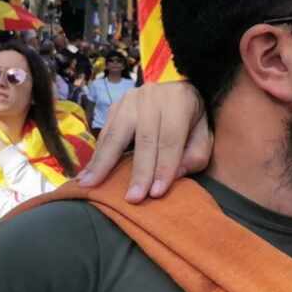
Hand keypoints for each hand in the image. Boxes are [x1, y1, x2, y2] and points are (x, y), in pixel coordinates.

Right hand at [76, 80, 209, 199]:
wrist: (178, 93)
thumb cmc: (191, 121)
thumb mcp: (204, 135)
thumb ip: (195, 155)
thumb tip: (174, 176)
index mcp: (179, 101)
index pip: (171, 138)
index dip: (164, 167)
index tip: (156, 193)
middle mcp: (153, 97)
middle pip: (144, 138)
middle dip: (139, 171)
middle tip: (132, 198)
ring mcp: (130, 99)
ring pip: (117, 133)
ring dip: (103, 163)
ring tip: (90, 185)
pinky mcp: (115, 106)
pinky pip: (105, 133)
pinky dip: (96, 155)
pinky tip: (87, 174)